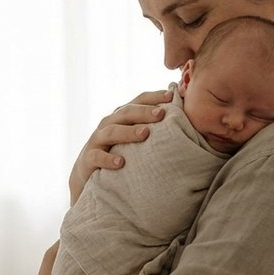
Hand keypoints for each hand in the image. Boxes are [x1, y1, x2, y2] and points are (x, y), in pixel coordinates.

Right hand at [69, 88, 172, 204]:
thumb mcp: (135, 141)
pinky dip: (108, 159)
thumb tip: (185, 123)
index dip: (153, 96)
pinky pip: (96, 157)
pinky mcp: (87, 160)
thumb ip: (153, 130)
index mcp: (122, 117)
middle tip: (161, 114)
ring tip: (145, 134)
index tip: (172, 95)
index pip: (138, 101)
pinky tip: (121, 163)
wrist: (88, 179)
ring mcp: (96, 141)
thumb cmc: (119, 156)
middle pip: (125, 113)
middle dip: (144, 112)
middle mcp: (108, 125)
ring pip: (111, 131)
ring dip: (129, 132)